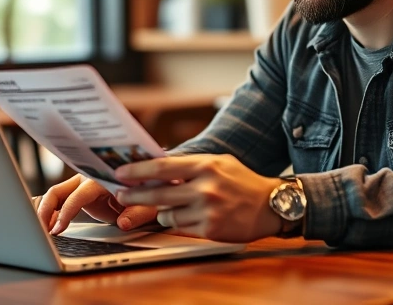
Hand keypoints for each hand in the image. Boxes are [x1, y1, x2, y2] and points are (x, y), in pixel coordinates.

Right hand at [36, 173, 157, 234]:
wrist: (146, 181)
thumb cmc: (147, 191)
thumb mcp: (148, 204)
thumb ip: (136, 214)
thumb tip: (124, 223)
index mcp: (102, 179)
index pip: (78, 195)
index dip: (66, 213)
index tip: (57, 228)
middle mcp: (87, 178)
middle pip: (57, 191)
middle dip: (45, 210)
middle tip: (40, 230)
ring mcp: (81, 184)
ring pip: (55, 194)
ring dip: (44, 210)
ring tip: (40, 230)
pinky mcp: (78, 192)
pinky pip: (60, 198)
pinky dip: (50, 209)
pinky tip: (44, 223)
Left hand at [114, 154, 282, 242]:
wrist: (272, 205)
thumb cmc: (242, 181)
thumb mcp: (219, 162)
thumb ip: (190, 164)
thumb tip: (157, 164)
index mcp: (205, 166)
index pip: (162, 168)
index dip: (137, 171)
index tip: (120, 174)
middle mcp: (205, 188)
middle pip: (157, 194)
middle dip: (134, 196)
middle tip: (120, 196)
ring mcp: (207, 211)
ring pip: (166, 214)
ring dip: (163, 211)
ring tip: (173, 206)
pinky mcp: (210, 230)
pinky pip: (180, 228)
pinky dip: (179, 222)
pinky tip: (190, 216)